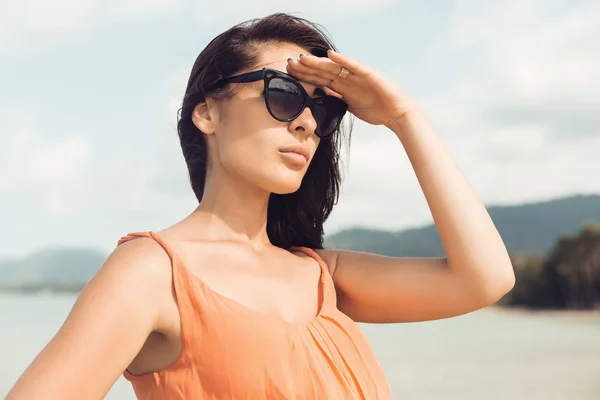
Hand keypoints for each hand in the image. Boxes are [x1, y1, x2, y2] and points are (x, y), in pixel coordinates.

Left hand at [286, 50, 420, 128]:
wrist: (396, 112)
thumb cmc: (376, 110)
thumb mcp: (349, 106)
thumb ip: (336, 99)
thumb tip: (321, 96)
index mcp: (342, 87)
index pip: (319, 79)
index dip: (304, 76)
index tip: (288, 74)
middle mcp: (348, 78)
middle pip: (322, 72)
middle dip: (305, 68)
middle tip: (288, 63)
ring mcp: (357, 75)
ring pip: (333, 67)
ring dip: (317, 62)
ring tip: (303, 59)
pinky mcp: (368, 74)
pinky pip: (353, 66)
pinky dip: (342, 60)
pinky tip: (330, 55)